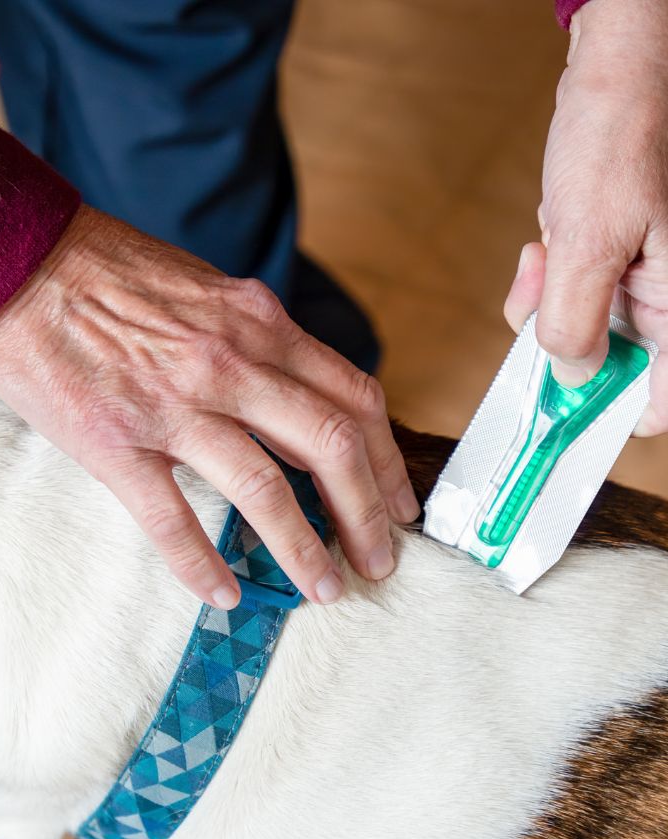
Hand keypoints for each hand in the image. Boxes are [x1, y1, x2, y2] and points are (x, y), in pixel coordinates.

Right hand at [0, 206, 417, 608]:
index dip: (386, 460)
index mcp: (256, 322)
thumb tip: (289, 398)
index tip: (396, 505)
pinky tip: (222, 593)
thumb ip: (253, 342)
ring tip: (323, 590)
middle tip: (378, 564)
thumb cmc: (102, 271)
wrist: (12, 260)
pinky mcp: (115, 441)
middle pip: (330, 448)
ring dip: (304, 549)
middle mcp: (229, 362)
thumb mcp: (203, 290)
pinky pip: (172, 517)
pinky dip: (202, 564)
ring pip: (264, 489)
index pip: (353, 397)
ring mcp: (172, 403)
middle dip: (366, 517)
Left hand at [505, 0, 667, 434]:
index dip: (614, 414)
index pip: (663, 401)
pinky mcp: (615, 257)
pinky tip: (546, 241)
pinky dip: (548, 280)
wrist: (621, 62)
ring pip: (584, 330)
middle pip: (612, 367)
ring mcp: (643, 277)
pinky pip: (573, 294)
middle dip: (563, 344)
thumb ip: (576, 319)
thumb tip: (570, 373)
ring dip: (548, 305)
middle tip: (543, 299)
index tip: (562, 414)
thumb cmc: (623, 132)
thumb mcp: (589, 239)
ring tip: (545, 254)